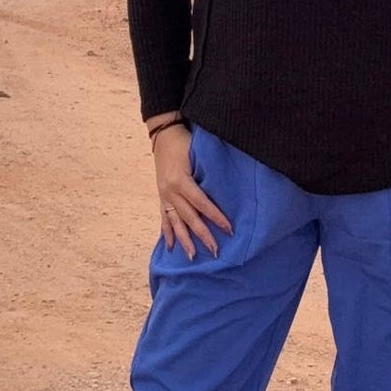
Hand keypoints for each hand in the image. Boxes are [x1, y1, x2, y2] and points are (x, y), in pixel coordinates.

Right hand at [152, 123, 233, 259]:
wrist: (163, 133)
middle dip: (203, 235)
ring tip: (192, 256)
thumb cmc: (185, 141)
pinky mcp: (161, 196)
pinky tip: (171, 246)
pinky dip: (167, 233)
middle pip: (189, 217)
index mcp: (181, 180)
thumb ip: (209, 171)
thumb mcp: (198, 153)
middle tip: (215, 251)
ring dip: (184, 240)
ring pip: (175, 222)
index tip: (228, 229)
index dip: (215, 217)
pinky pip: (164, 218)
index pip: (202, 203)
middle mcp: (171, 191)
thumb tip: (228, 186)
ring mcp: (164, 196)